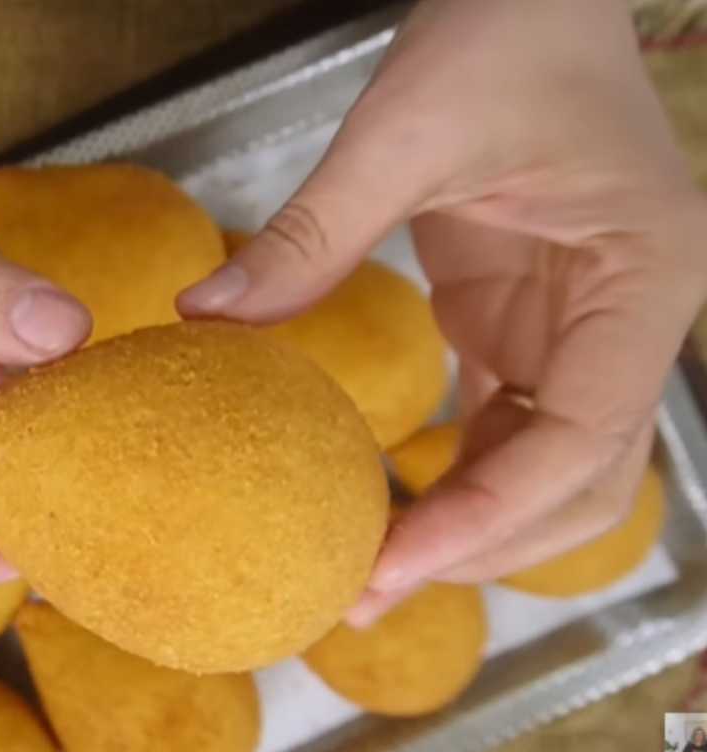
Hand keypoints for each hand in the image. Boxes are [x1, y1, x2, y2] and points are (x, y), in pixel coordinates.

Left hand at [178, 0, 706, 619]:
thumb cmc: (504, 34)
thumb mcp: (405, 128)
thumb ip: (314, 232)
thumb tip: (208, 317)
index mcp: (642, 278)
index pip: (584, 438)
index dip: (487, 515)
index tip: (387, 564)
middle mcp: (633, 320)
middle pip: (581, 482)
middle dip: (479, 547)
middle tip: (361, 595)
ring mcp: (587, 330)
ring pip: (550, 470)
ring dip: (468, 528)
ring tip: (366, 575)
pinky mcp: (532, 326)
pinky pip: (510, 427)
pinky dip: (457, 477)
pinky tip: (388, 505)